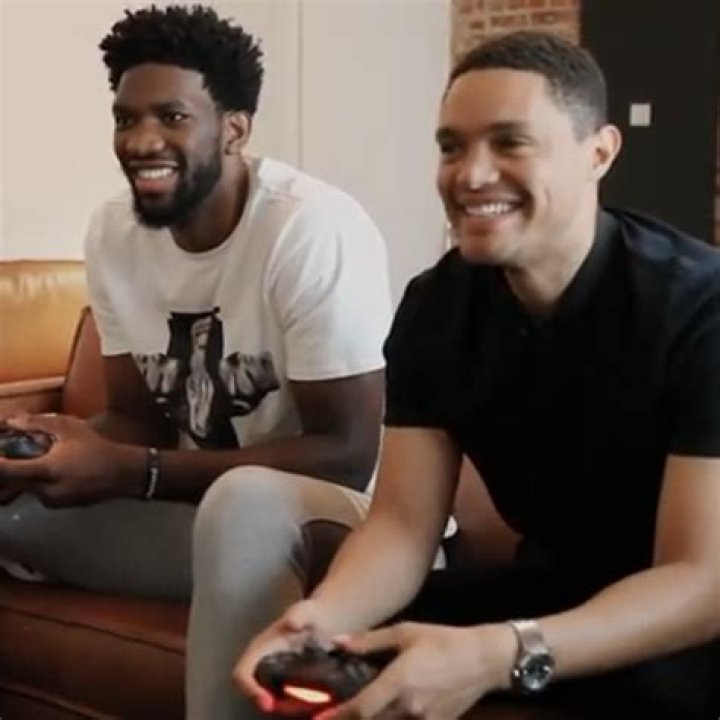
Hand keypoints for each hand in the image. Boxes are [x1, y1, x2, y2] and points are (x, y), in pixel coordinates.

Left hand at [0, 413, 141, 506]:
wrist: (122, 473)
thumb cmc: (96, 448)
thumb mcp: (69, 428)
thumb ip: (38, 424)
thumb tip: (12, 421)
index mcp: (46, 470)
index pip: (6, 471)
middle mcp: (44, 491)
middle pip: (11, 484)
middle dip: (8, 471)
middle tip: (11, 456)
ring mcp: (51, 501)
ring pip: (24, 489)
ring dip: (22, 477)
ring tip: (34, 460)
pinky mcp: (58, 506)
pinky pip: (38, 494)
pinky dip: (36, 483)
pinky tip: (50, 471)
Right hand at [233, 598, 339, 715]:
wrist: (319, 620)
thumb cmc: (309, 614)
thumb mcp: (305, 611)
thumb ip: (299, 615)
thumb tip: (292, 624)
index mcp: (259, 649)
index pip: (242, 674)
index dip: (249, 690)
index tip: (268, 703)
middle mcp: (260, 664)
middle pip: (253, 692)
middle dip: (269, 704)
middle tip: (292, 709)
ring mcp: (271, 674)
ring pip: (268, 698)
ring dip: (284, 707)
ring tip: (305, 707)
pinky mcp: (283, 682)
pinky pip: (281, 699)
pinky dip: (293, 706)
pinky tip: (311, 705)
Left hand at [316, 622, 515, 719]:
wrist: (483, 660)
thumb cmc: (442, 640)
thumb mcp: (405, 632)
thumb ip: (369, 641)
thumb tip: (339, 643)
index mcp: (398, 683)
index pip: (360, 709)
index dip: (337, 717)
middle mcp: (408, 708)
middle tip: (334, 714)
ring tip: (359, 711)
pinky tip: (386, 711)